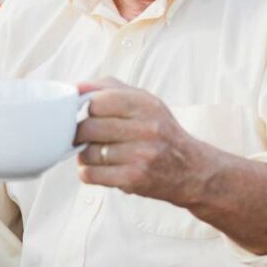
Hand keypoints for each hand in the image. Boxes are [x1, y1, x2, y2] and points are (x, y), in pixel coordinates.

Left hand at [74, 78, 212, 204]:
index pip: (98, 101)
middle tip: (84, 137)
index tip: (85, 114)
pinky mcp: (134, 179)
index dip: (84, 108)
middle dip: (80, 133)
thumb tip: (74, 87)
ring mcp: (141, 155)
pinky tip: (98, 169)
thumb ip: (108, 89)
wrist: (193, 170)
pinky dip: (87, 172)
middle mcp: (146, 128)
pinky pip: (92, 174)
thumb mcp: (143, 102)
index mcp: (146, 104)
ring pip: (88, 153)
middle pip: (89, 127)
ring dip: (84, 155)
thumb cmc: (160, 132)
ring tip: (96, 153)